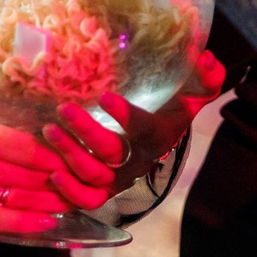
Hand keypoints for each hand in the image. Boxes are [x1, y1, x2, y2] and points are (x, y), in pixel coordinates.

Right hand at [0, 115, 112, 233]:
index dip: (55, 157)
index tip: (77, 161)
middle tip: (84, 184)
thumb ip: (14, 139)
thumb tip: (60, 152)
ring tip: (72, 202)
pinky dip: (25, 222)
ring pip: (16, 198)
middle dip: (57, 181)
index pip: (26, 148)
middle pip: (24, 175)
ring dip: (48, 202)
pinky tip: (47, 221)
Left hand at [43, 51, 226, 187]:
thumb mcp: (197, 90)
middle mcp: (137, 161)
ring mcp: (118, 178)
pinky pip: (85, 199)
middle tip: (65, 108)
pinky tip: (50, 173)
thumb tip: (206, 56)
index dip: (126, 116)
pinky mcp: (101, 189)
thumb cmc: (175, 106)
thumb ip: (208, 75)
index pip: (145, 129)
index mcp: (160, 135)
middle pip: (111, 152)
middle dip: (87, 132)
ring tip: (49, 131)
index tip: (105, 96)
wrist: (161, 134)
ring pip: (93, 175)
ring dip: (69, 155)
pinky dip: (67, 193)